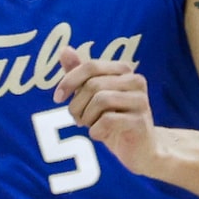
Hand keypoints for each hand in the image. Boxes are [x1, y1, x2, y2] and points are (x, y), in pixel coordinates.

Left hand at [55, 46, 166, 176]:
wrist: (140, 149)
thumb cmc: (114, 119)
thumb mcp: (93, 96)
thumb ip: (80, 73)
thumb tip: (65, 49)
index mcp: (124, 70)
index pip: (90, 66)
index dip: (69, 81)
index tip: (58, 98)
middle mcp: (136, 81)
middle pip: (93, 85)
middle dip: (77, 104)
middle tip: (77, 119)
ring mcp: (141, 101)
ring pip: (100, 100)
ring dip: (86, 117)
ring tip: (89, 126)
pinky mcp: (140, 122)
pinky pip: (108, 120)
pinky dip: (96, 130)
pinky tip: (100, 134)